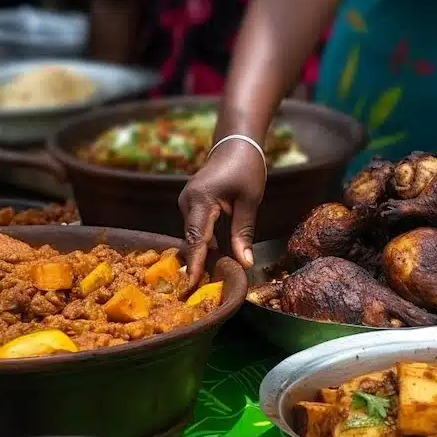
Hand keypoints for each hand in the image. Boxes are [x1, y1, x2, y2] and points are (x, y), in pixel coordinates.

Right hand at [178, 141, 265, 286]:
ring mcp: (186, 203)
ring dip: (202, 255)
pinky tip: (212, 261)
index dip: (195, 263)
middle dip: (198, 264)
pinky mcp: (190, 205)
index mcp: (201, 200)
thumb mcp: (250, 201)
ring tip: (209, 282)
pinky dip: (204, 244)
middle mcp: (187, 202)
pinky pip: (195, 229)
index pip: (197, 238)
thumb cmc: (246, 168)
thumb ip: (244, 233)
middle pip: (192, 240)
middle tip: (203, 293)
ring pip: (193, 236)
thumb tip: (245, 264)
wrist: (235, 144)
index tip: (192, 285)